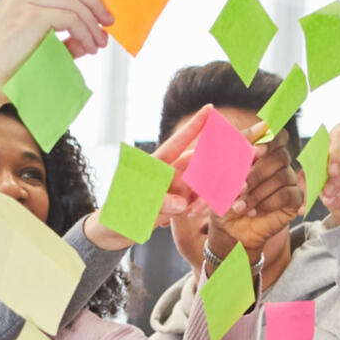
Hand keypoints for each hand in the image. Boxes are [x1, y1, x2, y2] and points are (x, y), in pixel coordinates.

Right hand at [0, 0, 112, 106]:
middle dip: (94, 2)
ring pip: (73, 1)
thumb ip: (62, 40)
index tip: (101, 10)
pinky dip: (84, 32)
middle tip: (108, 23)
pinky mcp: (30, 15)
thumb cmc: (6, 75)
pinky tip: (89, 48)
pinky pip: (70, 16)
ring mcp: (22, 2)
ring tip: (99, 44)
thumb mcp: (37, 50)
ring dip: (91, 23)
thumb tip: (90, 38)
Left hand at [84, 105, 213, 249]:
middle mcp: (170, 172)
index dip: (194, 126)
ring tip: (194, 211)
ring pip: (206, 183)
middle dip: (216, 167)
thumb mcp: (134, 205)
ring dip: (208, 195)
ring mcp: (177, 187)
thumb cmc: (118, 210)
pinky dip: (204, 206)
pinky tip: (193, 215)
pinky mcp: (182, 203)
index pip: (177, 142)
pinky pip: (202, 200)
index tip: (209, 108)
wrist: (113, 231)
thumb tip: (182, 204)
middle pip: (201, 162)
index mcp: (155, 164)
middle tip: (226, 180)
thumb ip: (158, 202)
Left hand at [209, 127, 302, 260]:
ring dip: (257, 192)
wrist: (226, 226)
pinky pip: (289, 194)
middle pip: (280, 156)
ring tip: (239, 206)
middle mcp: (278, 163)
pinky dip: (268, 203)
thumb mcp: (221, 172)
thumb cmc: (222, 196)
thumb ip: (238, 147)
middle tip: (238, 188)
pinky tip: (253, 211)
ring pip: (283, 177)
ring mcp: (288, 180)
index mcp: (262, 151)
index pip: (277, 135)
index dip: (268, 141)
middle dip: (256, 173)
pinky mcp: (294, 199)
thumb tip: (263, 126)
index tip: (254, 152)